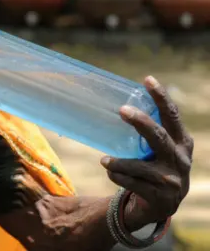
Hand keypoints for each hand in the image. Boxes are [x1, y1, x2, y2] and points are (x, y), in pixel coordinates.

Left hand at [101, 76, 193, 224]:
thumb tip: (112, 103)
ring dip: (119, 162)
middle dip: (141, 122)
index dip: (161, 97)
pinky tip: (110, 173)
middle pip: (159, 136)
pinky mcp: (160, 197)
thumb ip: (146, 133)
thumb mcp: (158, 150)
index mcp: (181, 142)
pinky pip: (133, 183)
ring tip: (104, 160)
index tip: (147, 80)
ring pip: (141, 166)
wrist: (161, 206)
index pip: (172, 116)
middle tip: (122, 110)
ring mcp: (172, 180)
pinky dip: (118, 176)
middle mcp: (180, 159)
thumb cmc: (154, 168)